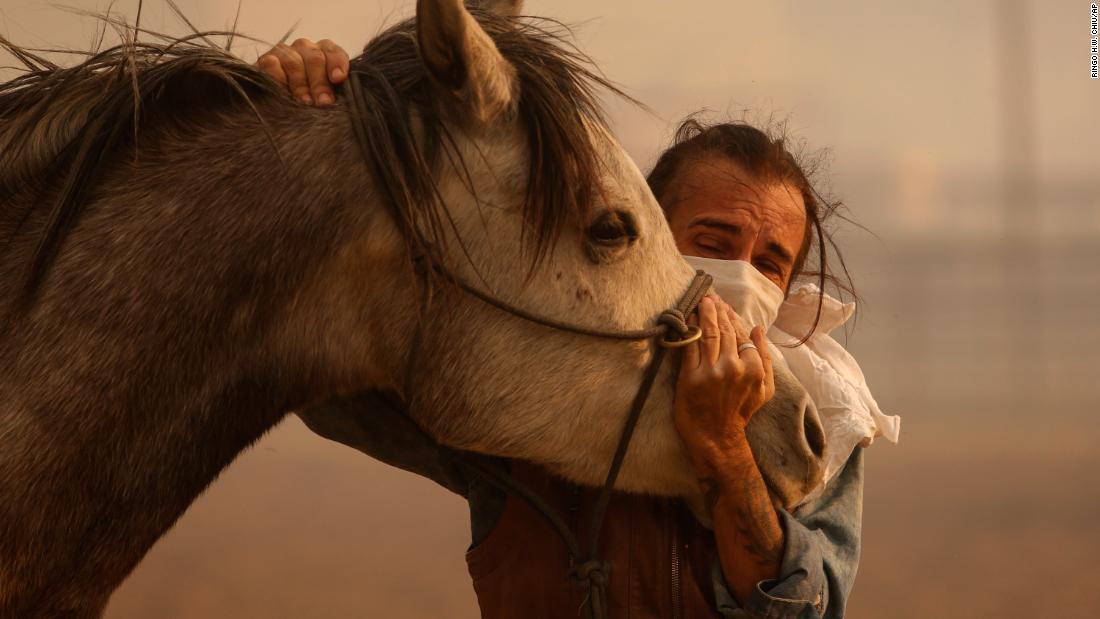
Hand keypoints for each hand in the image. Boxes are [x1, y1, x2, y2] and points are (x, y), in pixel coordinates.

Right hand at [257, 38, 348, 105]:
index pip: (334, 51)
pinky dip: (278, 78)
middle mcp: (305, 49)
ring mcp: (284, 53)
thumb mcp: (323, 99)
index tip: (338, 79)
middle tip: (323, 102)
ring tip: (304, 102)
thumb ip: (332, 95)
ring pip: (294, 61)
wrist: (273, 107)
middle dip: (320, 82)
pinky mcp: (265, 61)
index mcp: (324, 55)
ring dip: (300, 84)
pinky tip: (282, 92)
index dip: (337, 63)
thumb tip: (337, 102)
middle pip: (315, 57)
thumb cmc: (307, 103)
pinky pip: (271, 64)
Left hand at [673, 295, 775, 471]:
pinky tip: (687, 318)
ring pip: (708, 334)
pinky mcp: (689, 377)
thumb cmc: (740, 412)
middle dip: (717, 310)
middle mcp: (733, 367)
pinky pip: (689, 346)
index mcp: (753, 369)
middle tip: (711, 297)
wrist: (716, 437)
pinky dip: (688, 330)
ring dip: (704, 314)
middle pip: (725, 331)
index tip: (725, 306)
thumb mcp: (765, 389)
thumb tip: (759, 328)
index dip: (732, 317)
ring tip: (701, 301)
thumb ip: (766, 358)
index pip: (741, 334)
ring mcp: (710, 372)